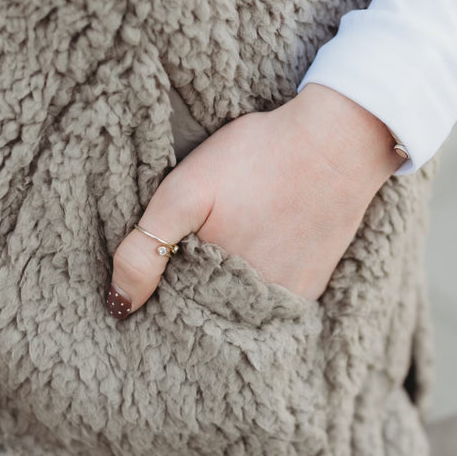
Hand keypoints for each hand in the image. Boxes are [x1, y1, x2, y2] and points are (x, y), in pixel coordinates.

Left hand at [105, 83, 405, 317]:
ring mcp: (285, 300)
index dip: (158, 290)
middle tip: (198, 244)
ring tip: (226, 246)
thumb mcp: (185, 190)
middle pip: (205, 313)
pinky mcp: (310, 289)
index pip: (170, 309)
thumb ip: (145, 247)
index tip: (160, 264)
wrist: (337, 142)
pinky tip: (254, 251)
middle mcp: (252, 306)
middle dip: (189, 294)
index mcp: (214, 285)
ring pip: (237, 310)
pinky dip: (255, 288)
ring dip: (223, 292)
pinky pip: (271, 304)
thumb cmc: (256, 158)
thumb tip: (119, 304)